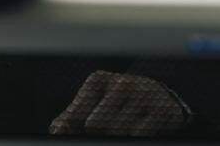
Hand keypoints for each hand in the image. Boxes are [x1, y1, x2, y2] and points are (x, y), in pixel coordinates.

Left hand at [50, 71, 189, 136]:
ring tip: (127, 127)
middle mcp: (121, 82)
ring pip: (116, 132)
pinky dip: (135, 138)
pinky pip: (137, 136)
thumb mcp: (91, 107)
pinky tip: (140, 130)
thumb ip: (69, 119)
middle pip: (95, 125)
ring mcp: (142, 95)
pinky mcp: (160, 111)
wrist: (160, 101)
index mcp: (97, 80)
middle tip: (110, 128)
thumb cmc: (117, 106)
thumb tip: (59, 131)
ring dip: (118, 136)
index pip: (75, 117)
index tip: (87, 128)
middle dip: (100, 133)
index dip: (78, 130)